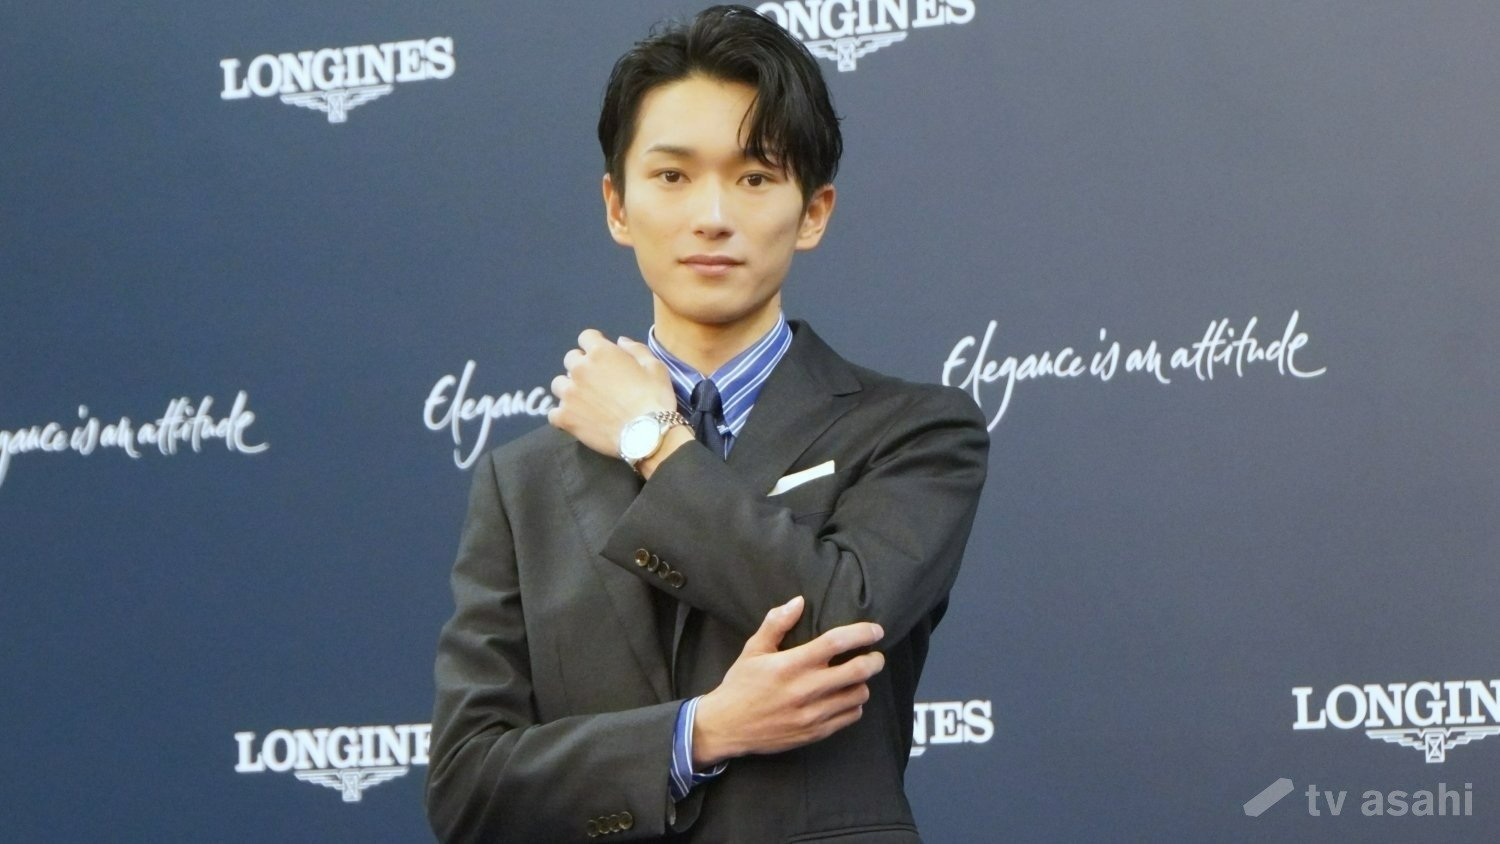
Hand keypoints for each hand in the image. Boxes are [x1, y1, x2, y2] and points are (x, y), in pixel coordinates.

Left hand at [547, 330, 675, 456]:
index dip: (594, 344)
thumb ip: (635, 349)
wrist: (646, 434)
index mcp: (601, 352)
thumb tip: (620, 340)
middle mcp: (580, 369)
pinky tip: (575, 419)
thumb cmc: (654, 398)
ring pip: (558, 384)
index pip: (586, 337)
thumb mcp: (655, 367)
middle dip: (581, 366)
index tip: (602, 356)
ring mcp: (570, 394)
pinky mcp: (565, 417)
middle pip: (570, 359)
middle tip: (596, 381)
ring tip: (584, 401)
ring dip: (570, 388)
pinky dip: (563, 415)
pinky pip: (553, 413)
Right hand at [691, 596, 884, 767]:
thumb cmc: (740, 685)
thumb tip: (799, 601)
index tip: (876, 630)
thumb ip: (776, 623)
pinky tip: (845, 697)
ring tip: (857, 677)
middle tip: (875, 655)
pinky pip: (850, 717)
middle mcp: (805, 689)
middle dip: (874, 660)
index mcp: (791, 664)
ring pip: (858, 695)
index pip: (836, 643)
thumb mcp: (753, 650)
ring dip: (863, 683)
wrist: (727, 727)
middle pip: (857, 671)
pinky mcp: (815, 733)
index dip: (862, 633)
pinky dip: (854, 705)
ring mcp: (812, 714)